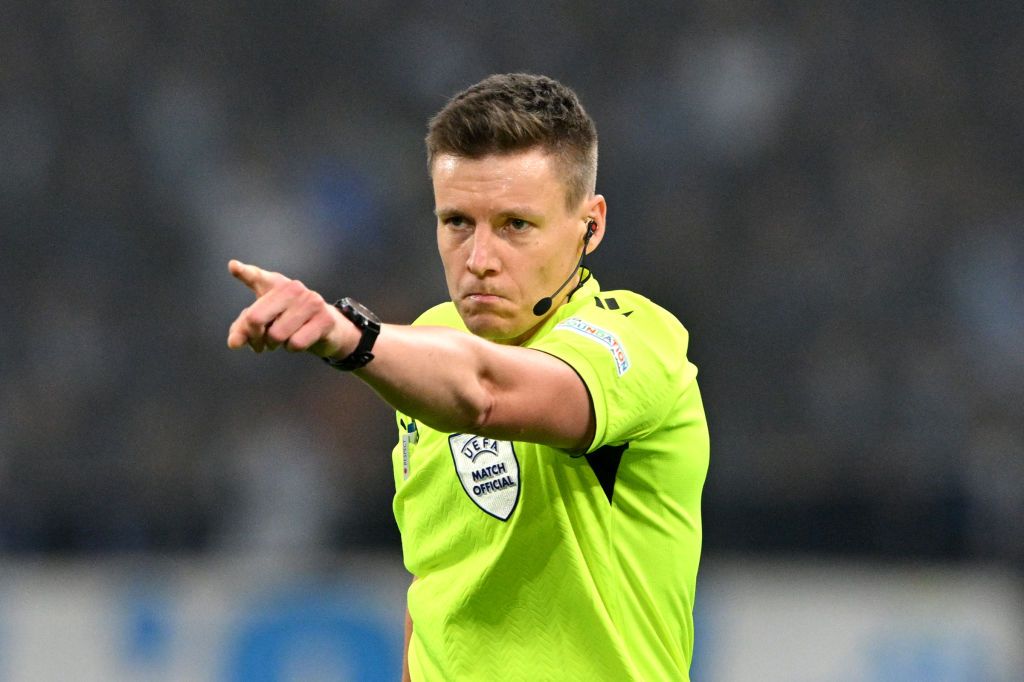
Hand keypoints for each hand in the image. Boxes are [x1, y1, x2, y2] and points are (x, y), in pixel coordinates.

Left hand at [226, 260, 354, 356]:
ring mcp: (311, 302)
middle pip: (256, 318)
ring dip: (275, 344)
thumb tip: (234, 343)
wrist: (329, 330)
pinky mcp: (325, 319)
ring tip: (281, 341)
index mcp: (276, 284)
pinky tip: (298, 341)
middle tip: (260, 343)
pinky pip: (296, 343)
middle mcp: (293, 288)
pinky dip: (292, 348)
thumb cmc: (291, 322)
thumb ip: (244, 328)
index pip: (257, 277)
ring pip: (277, 335)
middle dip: (254, 337)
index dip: (245, 272)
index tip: (234, 267)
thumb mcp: (266, 321)